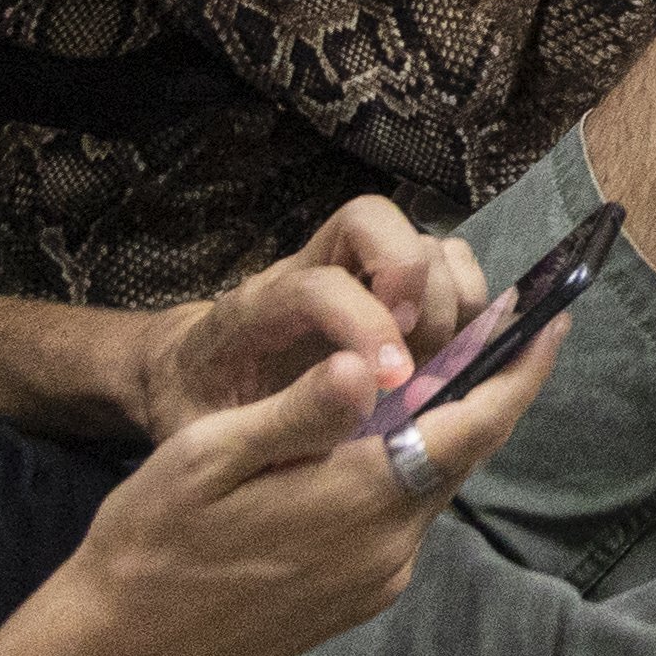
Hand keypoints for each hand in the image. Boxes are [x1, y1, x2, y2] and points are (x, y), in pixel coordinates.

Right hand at [10, 318, 564, 655]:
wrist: (114, 654)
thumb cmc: (148, 542)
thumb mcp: (207, 457)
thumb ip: (298, 412)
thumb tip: (371, 363)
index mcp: (358, 500)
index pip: (474, 426)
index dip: (522, 369)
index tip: (553, 315)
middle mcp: (387, 547)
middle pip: (464, 453)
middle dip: (488, 388)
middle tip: (498, 322)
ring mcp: (377, 580)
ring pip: (432, 485)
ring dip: (443, 429)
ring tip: (436, 368)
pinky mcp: (359, 599)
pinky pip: (402, 521)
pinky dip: (407, 472)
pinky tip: (378, 440)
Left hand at [127, 197, 490, 440]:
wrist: (184, 380)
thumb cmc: (195, 408)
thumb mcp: (207, 433)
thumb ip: (279, 414)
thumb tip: (361, 389)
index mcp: (255, 306)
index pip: (318, 283)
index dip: (365, 324)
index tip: (392, 382)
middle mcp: (309, 269)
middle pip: (375, 223)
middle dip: (414, 291)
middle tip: (420, 366)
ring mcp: (355, 273)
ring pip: (422, 241)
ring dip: (450, 299)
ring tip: (443, 367)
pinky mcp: (387, 291)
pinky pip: (449, 267)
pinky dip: (470, 305)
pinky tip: (457, 361)